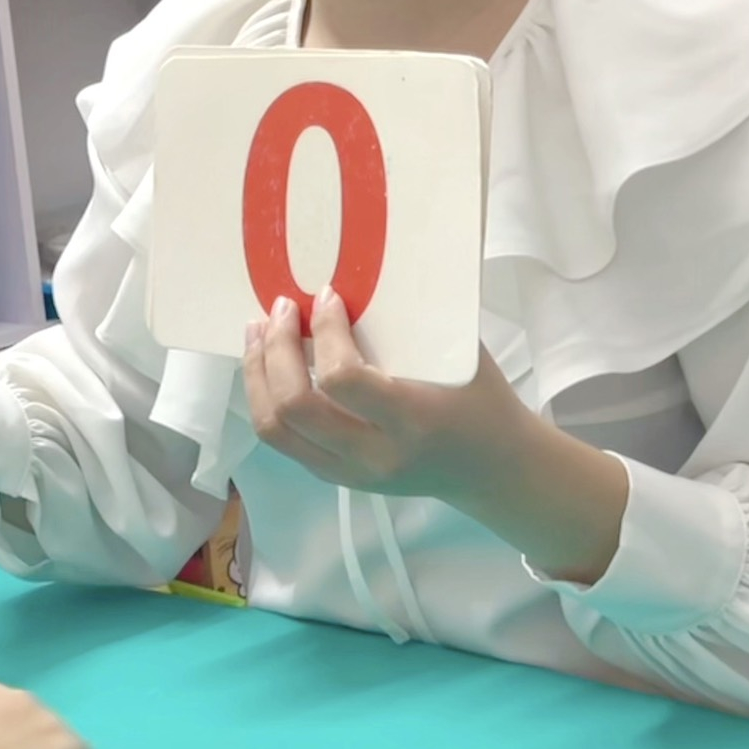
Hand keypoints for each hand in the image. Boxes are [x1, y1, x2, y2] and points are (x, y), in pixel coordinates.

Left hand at [242, 288, 531, 503]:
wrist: (491, 468)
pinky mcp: (332, 477)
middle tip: (281, 309)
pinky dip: (265, 396)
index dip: (325, 332)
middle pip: (294, 407)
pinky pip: (281, 439)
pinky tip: (267, 364)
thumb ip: (409, 324)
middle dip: (277, 350)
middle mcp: (374, 455)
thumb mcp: (457, 356)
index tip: (326, 297)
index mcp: (413, 421)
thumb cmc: (480, 400)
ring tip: (258, 331)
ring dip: (257, 374)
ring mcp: (348, 473)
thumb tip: (358, 271)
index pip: (343, 379)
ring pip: (275, 428)